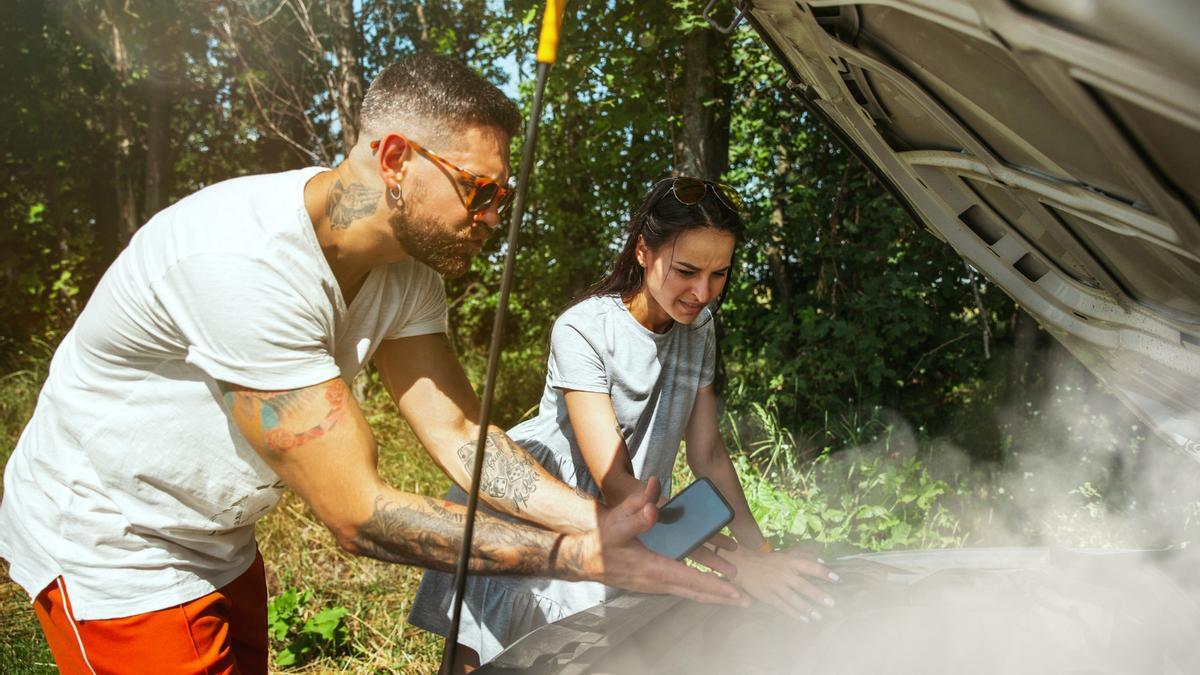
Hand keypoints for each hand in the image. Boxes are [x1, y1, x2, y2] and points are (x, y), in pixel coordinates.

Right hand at [567, 477, 748, 606]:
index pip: (691, 579)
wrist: (582, 556)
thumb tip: (654, 495)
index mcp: (653, 568)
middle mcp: (655, 582)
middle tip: (746, 601)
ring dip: (711, 595)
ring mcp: (652, 586)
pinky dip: (697, 590)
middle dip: (721, 597)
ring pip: (688, 592)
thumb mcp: (616, 523)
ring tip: (732, 598)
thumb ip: (636, 511)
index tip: (736, 591)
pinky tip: (706, 589)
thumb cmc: (600, 539)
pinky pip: (680, 589)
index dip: (715, 586)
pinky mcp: (650, 583)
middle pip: (695, 592)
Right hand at [721, 545, 837, 620]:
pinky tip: (805, 619)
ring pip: (794, 599)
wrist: (744, 565)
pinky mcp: (769, 597)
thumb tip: (821, 559)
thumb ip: (804, 554)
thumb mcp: (786, 553)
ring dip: (807, 608)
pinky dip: (794, 614)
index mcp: (790, 561)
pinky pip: (783, 607)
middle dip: (818, 595)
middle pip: (803, 586)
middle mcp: (784, 574)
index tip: (837, 579)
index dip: (823, 572)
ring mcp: (776, 587)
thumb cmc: (771, 560)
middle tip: (831, 603)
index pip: (810, 566)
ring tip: (819, 616)